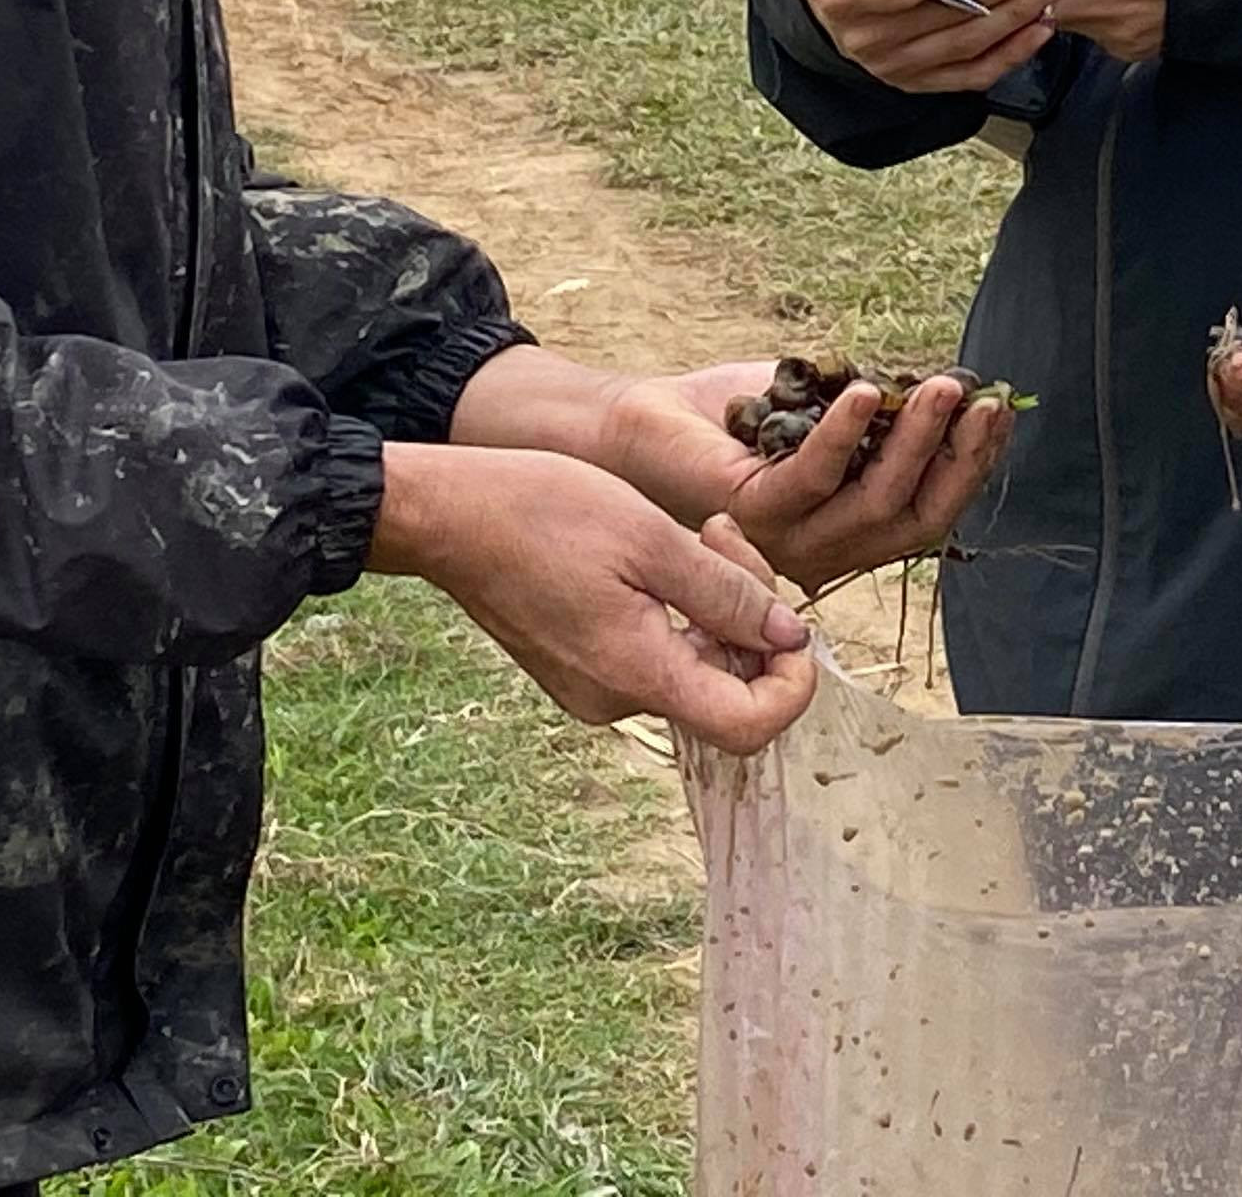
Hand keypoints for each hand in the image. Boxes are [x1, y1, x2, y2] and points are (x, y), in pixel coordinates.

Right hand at [368, 441, 813, 754]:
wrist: (448, 514)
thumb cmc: (543, 513)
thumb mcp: (651, 539)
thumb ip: (727, 595)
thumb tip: (790, 637)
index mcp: (638, 675)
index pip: (748, 728)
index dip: (792, 685)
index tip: (793, 621)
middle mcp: (616, 700)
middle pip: (726, 686)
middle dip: (752, 616)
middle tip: (728, 534)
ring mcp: (594, 688)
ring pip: (694, 665)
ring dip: (717, 604)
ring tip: (702, 530)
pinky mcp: (579, 667)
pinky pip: (657, 654)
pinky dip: (680, 610)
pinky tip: (667, 552)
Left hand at [601, 364, 1012, 587]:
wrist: (640, 423)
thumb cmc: (734, 415)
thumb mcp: (824, 406)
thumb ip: (881, 408)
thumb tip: (951, 384)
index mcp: (852, 530)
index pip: (930, 508)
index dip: (971, 464)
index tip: (1000, 408)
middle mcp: (828, 549)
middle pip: (916, 519)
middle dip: (960, 459)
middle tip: (985, 403)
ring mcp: (791, 541)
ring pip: (875, 504)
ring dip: (915, 442)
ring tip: (940, 388)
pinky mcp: (754, 516)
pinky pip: (814, 478)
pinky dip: (846, 433)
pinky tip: (870, 392)